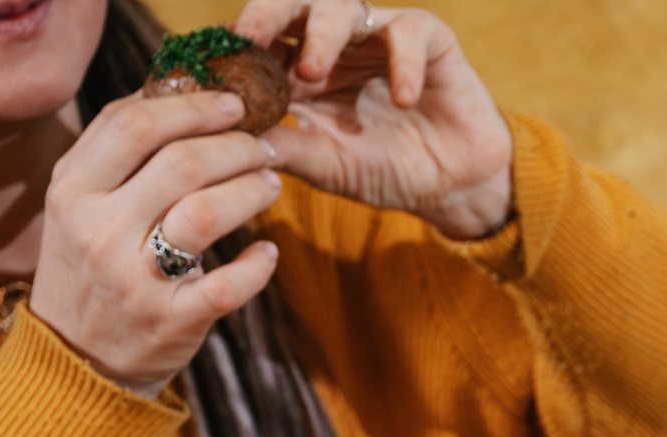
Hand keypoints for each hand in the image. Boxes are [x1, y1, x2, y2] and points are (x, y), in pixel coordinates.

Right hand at [29, 92, 282, 396]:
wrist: (76, 358)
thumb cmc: (90, 267)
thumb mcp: (79, 206)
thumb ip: (117, 156)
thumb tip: (171, 94)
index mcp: (73, 189)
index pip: (133, 125)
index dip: (190, 106)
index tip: (232, 104)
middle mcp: (99, 228)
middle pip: (181, 163)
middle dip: (235, 146)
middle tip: (264, 146)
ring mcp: (135, 277)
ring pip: (207, 213)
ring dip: (252, 190)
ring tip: (271, 182)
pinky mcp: (173, 319)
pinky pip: (230, 284)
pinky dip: (259, 264)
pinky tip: (269, 251)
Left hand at [236, 0, 512, 240]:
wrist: (453, 188)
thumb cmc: (386, 172)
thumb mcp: (327, 165)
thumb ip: (284, 146)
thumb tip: (229, 135)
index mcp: (302, 68)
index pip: (261, 38)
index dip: (237, 43)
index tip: (213, 62)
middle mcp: (337, 44)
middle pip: (292, 4)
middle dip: (266, 14)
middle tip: (250, 38)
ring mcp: (380, 38)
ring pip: (342, 7)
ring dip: (322, 35)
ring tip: (314, 73)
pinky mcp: (429, 42)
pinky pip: (409, 33)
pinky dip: (402, 63)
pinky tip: (401, 99)